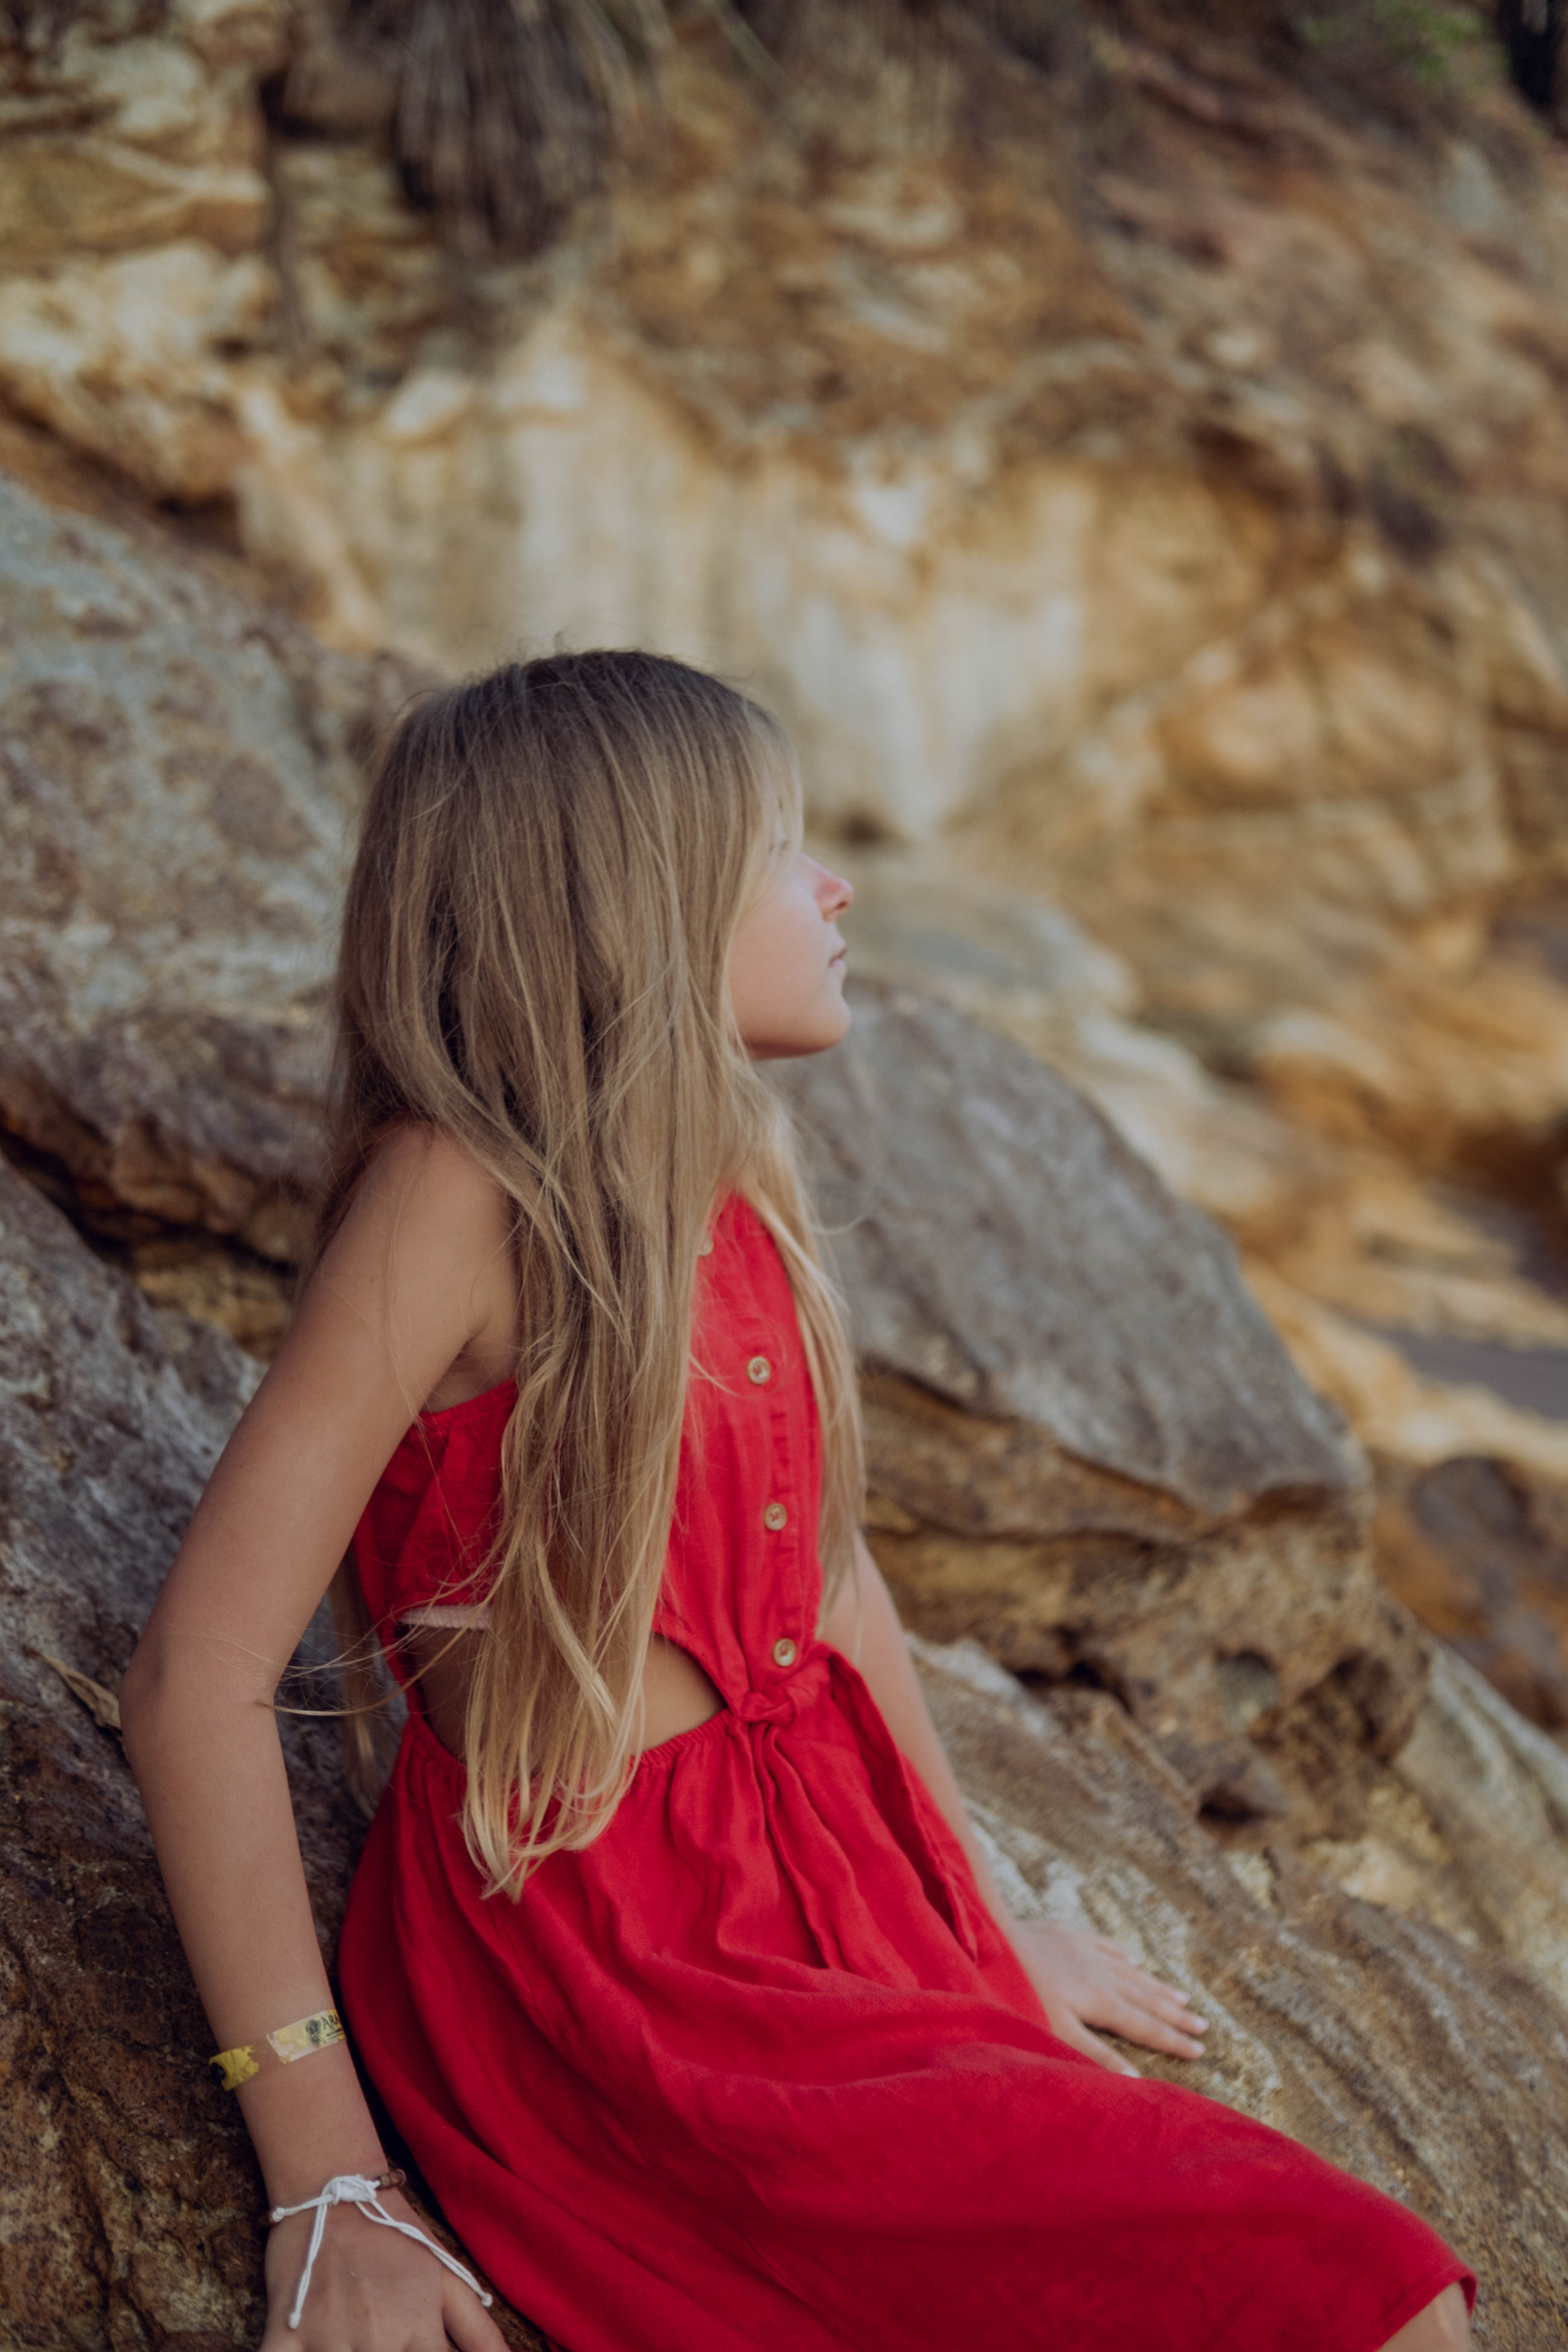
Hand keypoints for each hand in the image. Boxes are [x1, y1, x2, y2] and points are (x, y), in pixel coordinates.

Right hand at [260, 2185, 507, 2351]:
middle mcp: (375, 2339)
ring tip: (355, 2345)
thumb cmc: (394, 2237)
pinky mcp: (282, 2337)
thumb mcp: (445, 2277)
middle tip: (386, 2345)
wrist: (333, 2189)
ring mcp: (325, 2339)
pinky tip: (309, 2351)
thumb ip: (479, 2332)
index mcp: (418, 2329)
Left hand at [1010, 1918, 1207, 2076]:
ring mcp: (1085, 1950)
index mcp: (1100, 2000)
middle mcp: (1100, 1972)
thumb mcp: (1057, 2030)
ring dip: (1156, 1986)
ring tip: (1180, 1996)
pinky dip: (1121, 1956)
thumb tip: (1135, 2079)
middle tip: (1203, 2025)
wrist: (991, 1939)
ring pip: (1130, 1971)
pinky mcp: (1066, 1934)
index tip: (1200, 2050)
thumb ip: (1097, 2055)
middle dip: (1175, 2014)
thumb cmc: (1019, 1993)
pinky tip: (1130, 1959)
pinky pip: (1104, 1945)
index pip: (1144, 2025)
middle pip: (1145, 1998)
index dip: (1172, 2039)